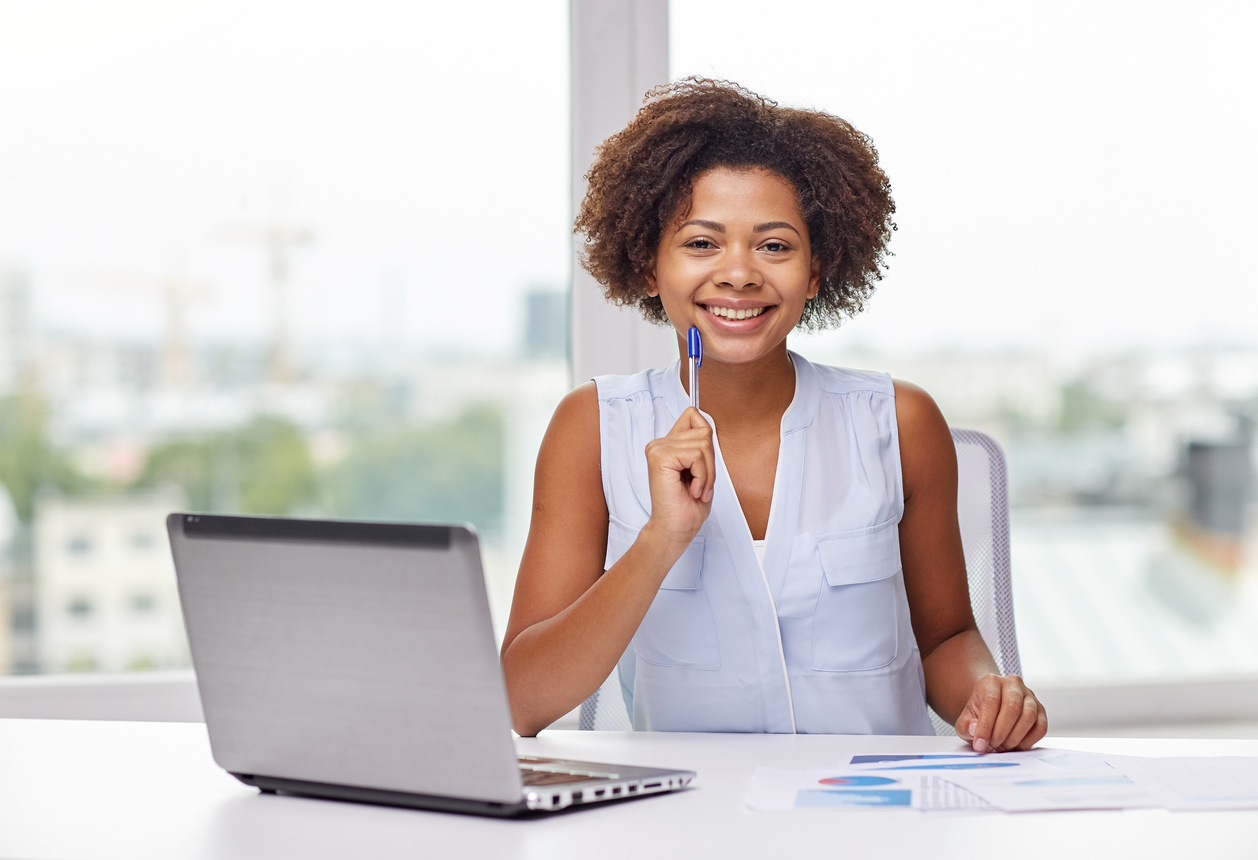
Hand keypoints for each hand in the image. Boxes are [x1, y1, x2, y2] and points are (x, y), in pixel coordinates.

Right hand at [642, 407, 714, 543]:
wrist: (675, 530)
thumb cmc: (686, 507)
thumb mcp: (701, 470)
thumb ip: (701, 446)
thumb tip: (706, 426)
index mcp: (666, 445)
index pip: (693, 415)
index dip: (706, 434)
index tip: (703, 463)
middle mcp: (659, 444)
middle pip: (704, 432)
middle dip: (711, 462)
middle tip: (701, 484)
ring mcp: (657, 449)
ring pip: (703, 444)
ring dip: (707, 473)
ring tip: (697, 489)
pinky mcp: (660, 457)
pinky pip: (696, 455)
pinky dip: (702, 476)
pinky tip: (692, 489)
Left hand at [954, 674, 1046, 752]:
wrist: (991, 709)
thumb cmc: (977, 715)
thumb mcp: (965, 720)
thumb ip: (966, 726)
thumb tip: (974, 730)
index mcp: (991, 681)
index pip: (991, 701)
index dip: (985, 726)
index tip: (980, 745)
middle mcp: (1012, 684)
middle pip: (1012, 707)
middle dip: (1001, 733)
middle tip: (993, 746)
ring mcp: (1029, 696)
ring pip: (1029, 716)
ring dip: (1015, 737)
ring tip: (1003, 746)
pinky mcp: (1041, 710)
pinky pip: (1041, 727)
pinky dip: (1029, 741)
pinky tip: (1016, 745)